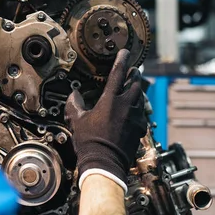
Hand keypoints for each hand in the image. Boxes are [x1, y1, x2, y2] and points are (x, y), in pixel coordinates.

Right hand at [65, 49, 146, 192]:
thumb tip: (73, 95)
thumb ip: (75, 104)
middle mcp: (126, 106)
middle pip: (135, 83)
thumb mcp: (77, 121)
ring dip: (138, 90)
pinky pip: (142, 114)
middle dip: (134, 75)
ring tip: (136, 87)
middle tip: (133, 70)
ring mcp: (135, 117)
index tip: (124, 52)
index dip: (121, 60)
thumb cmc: (90, 142)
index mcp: (111, 100)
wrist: (105, 163)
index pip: (118, 74)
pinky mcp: (140, 128)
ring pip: (141, 97)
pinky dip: (139, 109)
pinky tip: (136, 111)